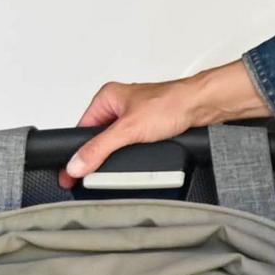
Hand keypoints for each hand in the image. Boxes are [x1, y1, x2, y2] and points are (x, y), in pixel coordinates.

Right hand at [64, 60, 266, 186]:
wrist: (203, 106)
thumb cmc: (171, 104)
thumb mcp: (128, 130)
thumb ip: (100, 148)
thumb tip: (77, 163)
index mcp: (107, 98)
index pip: (82, 130)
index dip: (77, 152)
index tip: (72, 172)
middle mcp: (120, 106)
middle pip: (99, 139)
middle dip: (99, 157)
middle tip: (94, 176)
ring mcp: (136, 117)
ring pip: (117, 145)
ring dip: (119, 158)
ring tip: (119, 168)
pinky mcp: (151, 129)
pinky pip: (134, 147)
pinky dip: (134, 156)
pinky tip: (138, 161)